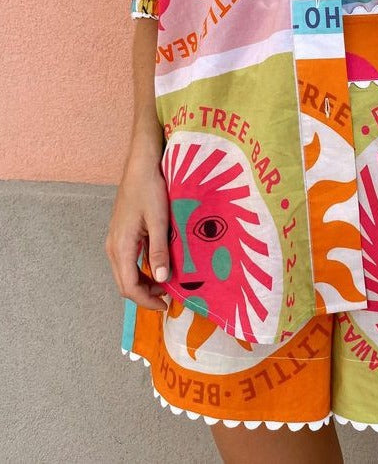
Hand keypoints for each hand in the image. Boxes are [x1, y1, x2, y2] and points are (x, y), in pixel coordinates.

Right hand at [105, 153, 170, 311]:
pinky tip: (159, 266)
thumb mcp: (159, 220)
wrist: (140, 166)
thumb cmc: (150, 189)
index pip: (129, 286)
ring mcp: (115, 240)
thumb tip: (162, 280)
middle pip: (124, 283)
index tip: (165, 306)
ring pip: (125, 273)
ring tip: (166, 283)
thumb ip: (159, 251)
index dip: (146, 300)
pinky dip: (141, 270)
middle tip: (168, 298)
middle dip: (145, 295)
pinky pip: (128, 261)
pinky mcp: (121, 235)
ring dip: (144, 283)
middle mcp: (113, 247)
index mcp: (121, 246)